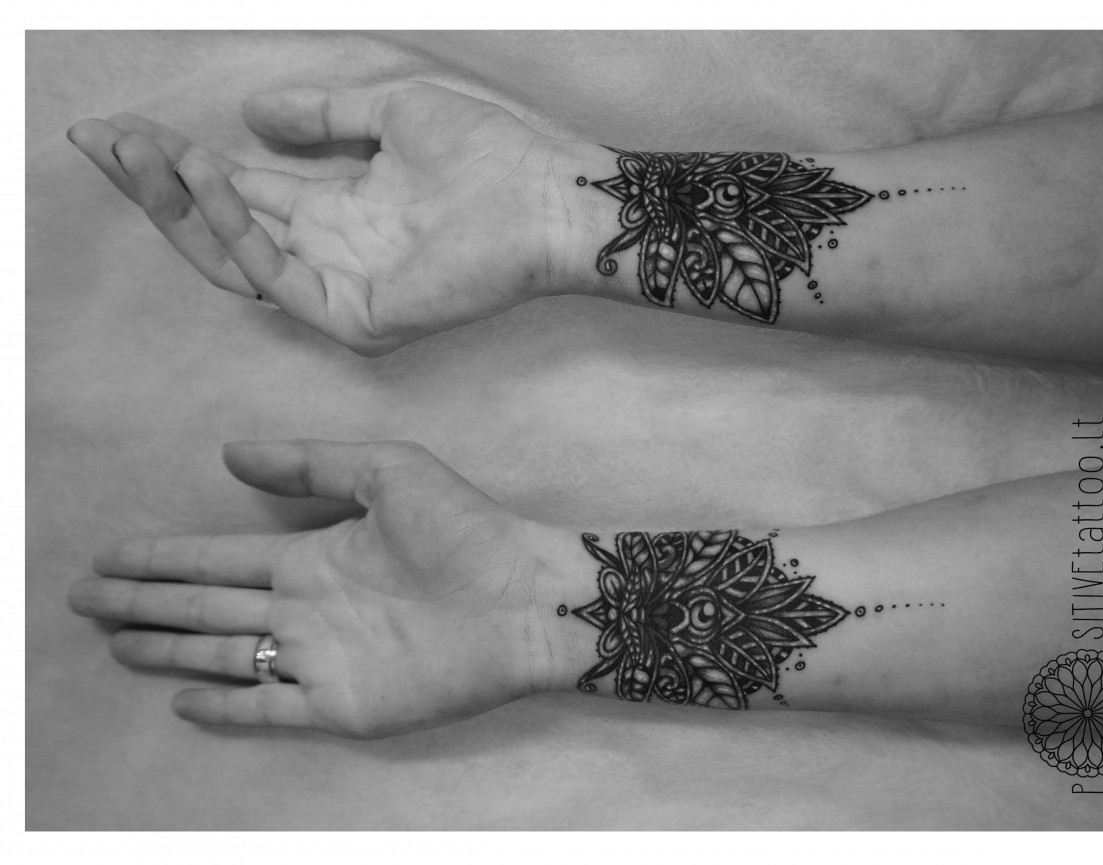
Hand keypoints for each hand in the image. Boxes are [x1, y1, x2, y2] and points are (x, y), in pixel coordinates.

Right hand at [67, 83, 569, 354]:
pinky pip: (277, 277)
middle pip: (222, 226)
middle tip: (100, 140)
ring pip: (235, 257)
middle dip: (158, 183)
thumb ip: (320, 120)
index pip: (241, 189)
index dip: (178, 160)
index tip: (121, 127)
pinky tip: (208, 175)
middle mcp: (330, 250)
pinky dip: (236, 228)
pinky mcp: (357, 317)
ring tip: (138, 149)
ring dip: (181, 203)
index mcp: (339, 208)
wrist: (550, 194)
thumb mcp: (390, 114)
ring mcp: (342, 288)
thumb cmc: (490, 153)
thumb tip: (250, 114)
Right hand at [68, 440, 557, 737]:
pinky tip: (185, 698)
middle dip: (146, 603)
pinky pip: (269, 709)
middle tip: (85, 598)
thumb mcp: (387, 471)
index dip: (163, 558)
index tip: (113, 555)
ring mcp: (322, 658)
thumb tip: (231, 454)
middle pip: (206, 608)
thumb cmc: (466, 529)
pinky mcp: (343, 704)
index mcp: (313, 556)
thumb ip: (311, 465)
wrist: (525, 596)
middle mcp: (307, 608)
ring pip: (225, 655)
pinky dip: (226, 706)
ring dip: (169, 648)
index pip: (218, 560)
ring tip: (116, 640)